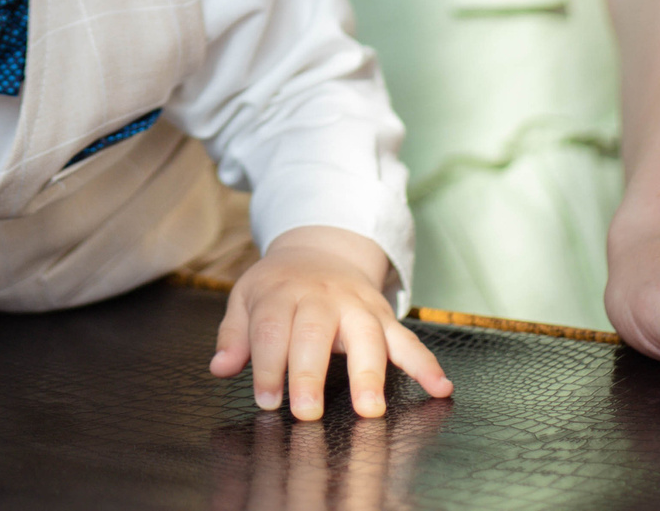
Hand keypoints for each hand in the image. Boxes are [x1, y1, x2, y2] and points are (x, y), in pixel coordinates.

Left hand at [210, 227, 452, 419]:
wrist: (319, 249)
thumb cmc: (278, 285)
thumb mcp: (247, 298)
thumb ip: (234, 334)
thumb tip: (220, 368)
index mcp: (283, 292)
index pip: (271, 328)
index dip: (267, 365)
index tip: (266, 400)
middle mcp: (322, 298)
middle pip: (314, 333)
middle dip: (309, 374)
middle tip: (306, 411)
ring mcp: (357, 307)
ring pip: (365, 336)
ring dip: (369, 373)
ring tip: (370, 409)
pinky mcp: (384, 317)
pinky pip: (409, 340)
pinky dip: (426, 364)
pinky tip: (439, 388)